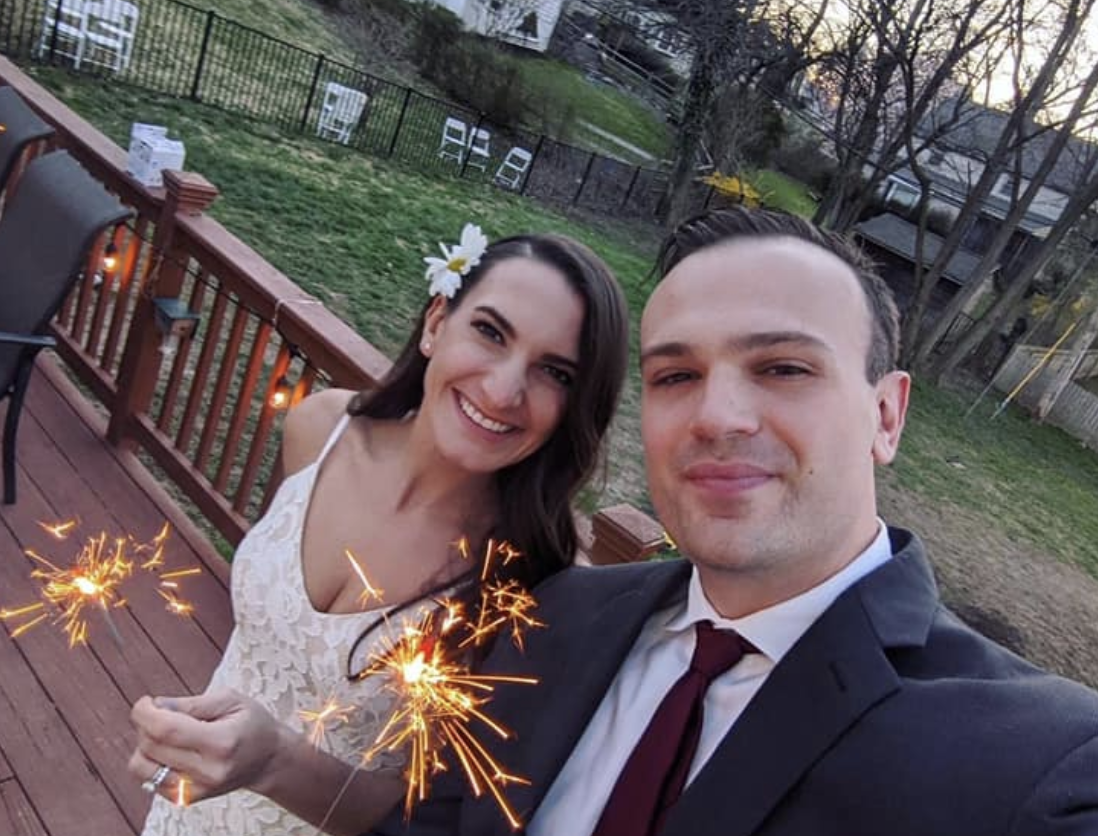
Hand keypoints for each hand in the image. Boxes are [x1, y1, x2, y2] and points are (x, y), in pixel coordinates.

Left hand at [129, 689, 291, 803]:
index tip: (145, 702)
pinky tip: (170, 750)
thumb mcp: (232, 700)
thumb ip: (193, 703)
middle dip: (145, 724)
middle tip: (160, 711)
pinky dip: (150, 761)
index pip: (166, 730)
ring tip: (163, 733)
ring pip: (142, 767)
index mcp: (221, 742)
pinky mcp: (186, 799)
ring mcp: (196, 789)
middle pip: (151, 746)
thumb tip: (156, 705)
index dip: (146, 713)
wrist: (268, 760)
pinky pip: (149, 780)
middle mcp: (207, 771)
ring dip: (143, 745)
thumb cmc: (252, 725)